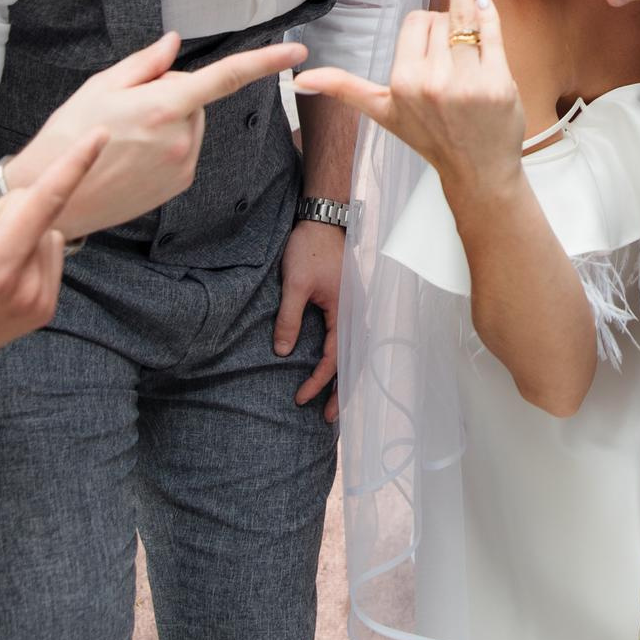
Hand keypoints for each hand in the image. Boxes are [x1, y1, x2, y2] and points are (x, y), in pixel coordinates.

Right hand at [0, 130, 109, 394]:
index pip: (44, 200)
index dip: (75, 162)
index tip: (103, 134)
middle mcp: (27, 288)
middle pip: (28, 208)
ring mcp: (39, 303)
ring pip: (39, 228)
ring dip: (6, 236)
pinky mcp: (43, 310)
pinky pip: (41, 251)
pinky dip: (15, 254)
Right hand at [8, 31, 307, 241]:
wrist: (52, 194)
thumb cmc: (70, 135)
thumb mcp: (100, 87)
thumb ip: (146, 65)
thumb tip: (175, 44)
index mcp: (164, 107)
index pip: (225, 78)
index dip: (264, 63)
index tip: (296, 53)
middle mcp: (182, 138)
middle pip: (193, 99)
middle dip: (170, 94)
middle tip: (127, 108)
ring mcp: (183, 165)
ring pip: (189, 125)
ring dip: (168, 121)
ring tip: (124, 135)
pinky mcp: (178, 185)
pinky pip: (183, 150)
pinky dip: (165, 145)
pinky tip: (131, 155)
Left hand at [275, 219, 344, 419]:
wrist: (323, 221)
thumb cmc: (309, 249)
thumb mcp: (295, 284)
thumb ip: (289, 319)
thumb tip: (283, 352)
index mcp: (346, 312)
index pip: (334, 359)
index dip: (317, 381)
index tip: (300, 398)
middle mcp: (356, 313)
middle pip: (353, 362)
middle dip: (341, 391)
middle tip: (328, 419)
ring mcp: (355, 308)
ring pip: (355, 352)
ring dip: (346, 378)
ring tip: (336, 401)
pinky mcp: (349, 303)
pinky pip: (350, 339)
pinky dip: (346, 359)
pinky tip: (337, 367)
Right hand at [296, 0, 526, 206]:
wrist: (477, 171)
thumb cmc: (431, 136)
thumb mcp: (382, 112)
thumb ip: (344, 88)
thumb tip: (299, 80)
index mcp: (403, 81)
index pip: (415, 20)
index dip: (425, 29)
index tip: (432, 53)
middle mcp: (432, 81)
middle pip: (441, 16)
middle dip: (447, 28)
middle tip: (454, 65)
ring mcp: (467, 81)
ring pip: (466, 17)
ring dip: (471, 20)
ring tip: (473, 38)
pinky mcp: (498, 81)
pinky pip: (492, 28)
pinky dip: (489, 9)